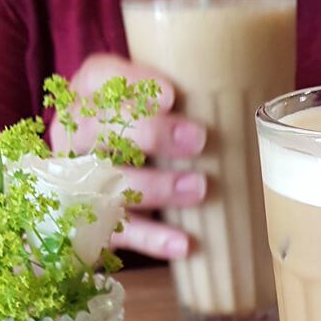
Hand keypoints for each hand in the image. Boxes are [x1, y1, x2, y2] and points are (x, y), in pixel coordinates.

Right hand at [50, 54, 205, 260]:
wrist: (89, 201)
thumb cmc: (136, 142)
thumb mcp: (147, 110)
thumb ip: (173, 102)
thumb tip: (245, 96)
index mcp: (87, 97)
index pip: (98, 78)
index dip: (131, 84)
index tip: (171, 95)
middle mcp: (75, 137)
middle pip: (99, 129)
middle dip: (149, 133)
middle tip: (197, 139)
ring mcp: (78, 183)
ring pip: (107, 182)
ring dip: (155, 187)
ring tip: (198, 189)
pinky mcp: (90, 227)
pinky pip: (117, 233)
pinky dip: (152, 239)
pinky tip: (182, 243)